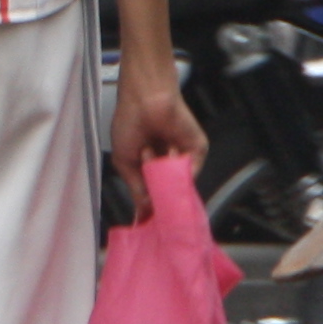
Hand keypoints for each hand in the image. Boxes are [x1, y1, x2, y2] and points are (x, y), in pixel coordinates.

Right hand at [109, 59, 208, 202]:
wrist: (145, 100)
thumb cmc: (129, 123)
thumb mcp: (125, 161)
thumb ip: (137, 189)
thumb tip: (144, 213)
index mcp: (149, 167)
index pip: (154, 193)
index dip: (152, 207)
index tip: (150, 224)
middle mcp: (168, 164)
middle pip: (171, 190)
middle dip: (162, 197)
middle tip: (155, 206)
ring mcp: (184, 158)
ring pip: (181, 181)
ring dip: (164, 173)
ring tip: (148, 155)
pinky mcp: (198, 150)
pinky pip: (193, 169)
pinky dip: (178, 165)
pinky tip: (164, 152)